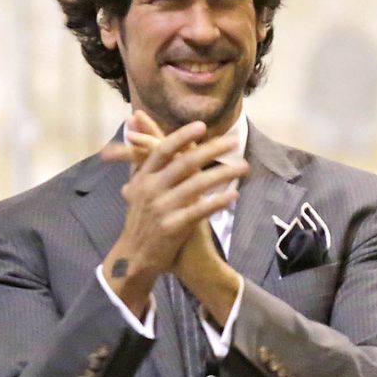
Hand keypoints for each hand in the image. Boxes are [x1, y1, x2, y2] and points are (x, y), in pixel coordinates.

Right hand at [100, 113, 246, 317]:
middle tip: (234, 142)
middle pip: (185, 163)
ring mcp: (162, 208)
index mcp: (143, 177)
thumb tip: (133, 120)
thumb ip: (141, 157)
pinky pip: (200, 211)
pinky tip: (233, 195)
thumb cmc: (140, 218)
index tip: (202, 126)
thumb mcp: (136, 187)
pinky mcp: (172, 227)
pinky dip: (217, 201)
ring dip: (223, 173)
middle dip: (212, 150)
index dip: (182, 137)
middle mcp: (151, 190)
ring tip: (243, 167)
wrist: (134, 256)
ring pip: (197, 185)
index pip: (163, 150)